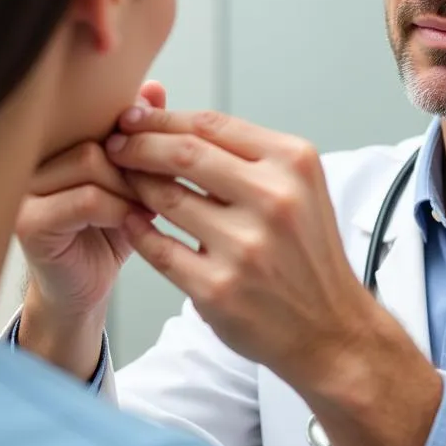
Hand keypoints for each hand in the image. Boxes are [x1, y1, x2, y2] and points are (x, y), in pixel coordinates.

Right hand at [16, 81, 166, 318]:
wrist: (83, 289)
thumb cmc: (109, 230)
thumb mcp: (132, 179)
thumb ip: (140, 137)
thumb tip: (154, 88)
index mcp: (52, 142)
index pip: (96, 115)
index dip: (137, 134)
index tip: (167, 155)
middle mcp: (30, 159)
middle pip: (96, 136)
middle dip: (138, 162)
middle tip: (163, 185)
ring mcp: (23, 189)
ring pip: (90, 162)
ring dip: (130, 186)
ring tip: (148, 205)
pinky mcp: (27, 222)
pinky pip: (85, 199)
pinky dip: (118, 209)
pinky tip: (134, 221)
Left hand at [108, 109, 442, 445]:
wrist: (331, 328)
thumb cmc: (308, 254)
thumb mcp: (301, 189)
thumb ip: (249, 157)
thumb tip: (174, 127)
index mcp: (294, 164)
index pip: (212, 124)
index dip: (163, 118)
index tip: (134, 118)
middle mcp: (273, 200)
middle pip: (183, 153)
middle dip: (137, 144)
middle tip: (114, 144)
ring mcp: (245, 246)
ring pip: (165, 198)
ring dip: (134, 185)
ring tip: (123, 182)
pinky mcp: (218, 287)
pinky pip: (158, 248)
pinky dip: (138, 230)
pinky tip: (132, 221)